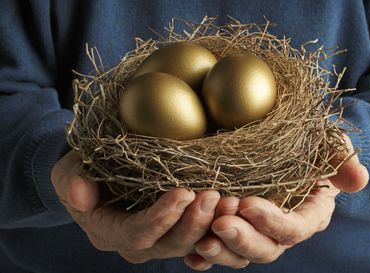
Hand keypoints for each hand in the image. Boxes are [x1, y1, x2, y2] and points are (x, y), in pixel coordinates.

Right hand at [51, 150, 219, 263]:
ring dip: (209, 225)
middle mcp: (135, 244)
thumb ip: (71, 181)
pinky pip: (198, 238)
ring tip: (228, 200)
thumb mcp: (68, 170)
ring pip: (188, 244)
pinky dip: (216, 228)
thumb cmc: (82, 171)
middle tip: (213, 195)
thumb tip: (80, 196)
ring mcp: (157, 240)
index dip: (161, 218)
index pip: (137, 234)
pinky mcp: (174, 231)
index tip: (184, 193)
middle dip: (193, 222)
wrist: (95, 177)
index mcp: (108, 232)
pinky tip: (231, 210)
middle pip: (169, 244)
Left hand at [185, 134, 368, 269]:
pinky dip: (204, 256)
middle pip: (266, 249)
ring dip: (221, 250)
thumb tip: (358, 180)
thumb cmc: (305, 145)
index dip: (273, 222)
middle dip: (243, 240)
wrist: (280, 145)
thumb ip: (340, 160)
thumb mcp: (326, 145)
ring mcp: (255, 232)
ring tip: (201, 240)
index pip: (294, 228)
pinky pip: (220, 250)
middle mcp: (280, 230)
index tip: (248, 204)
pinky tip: (190, 255)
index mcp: (307, 215)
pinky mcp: (233, 229)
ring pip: (240, 254)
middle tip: (220, 223)